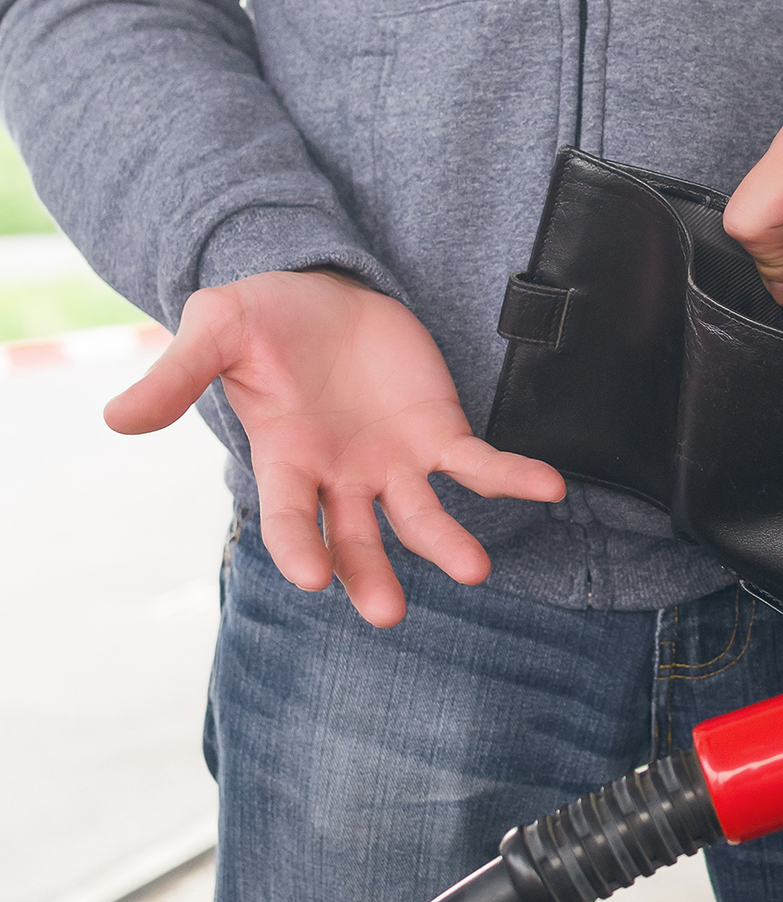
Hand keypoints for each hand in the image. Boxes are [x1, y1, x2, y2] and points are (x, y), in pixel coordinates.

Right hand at [104, 269, 565, 626]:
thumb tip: (115, 420)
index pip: (288, 518)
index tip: (312, 580)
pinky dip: (514, 478)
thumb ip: (177, 377)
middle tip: (389, 613)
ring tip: (474, 569)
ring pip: (421, 517)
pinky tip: (549, 488)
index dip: (298, 548)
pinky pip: (478, 465)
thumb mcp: (214, 332)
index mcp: (285, 460)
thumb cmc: (261, 318)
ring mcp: (393, 462)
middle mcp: (341, 476)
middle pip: (358, 540)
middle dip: (372, 576)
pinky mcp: (438, 434)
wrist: (321, 287)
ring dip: (446, 543)